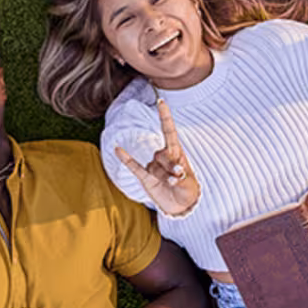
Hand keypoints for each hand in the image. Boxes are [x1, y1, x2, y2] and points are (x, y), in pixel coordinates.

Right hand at [113, 99, 198, 216]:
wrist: (179, 205)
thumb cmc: (187, 191)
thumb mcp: (190, 184)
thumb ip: (183, 177)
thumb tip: (176, 174)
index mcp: (176, 152)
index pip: (169, 131)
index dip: (165, 117)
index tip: (161, 102)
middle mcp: (163, 156)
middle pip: (162, 154)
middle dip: (171, 165)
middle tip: (179, 177)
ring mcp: (153, 167)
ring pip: (154, 166)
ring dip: (163, 175)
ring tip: (172, 184)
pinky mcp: (145, 177)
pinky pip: (134, 166)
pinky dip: (126, 158)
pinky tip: (118, 149)